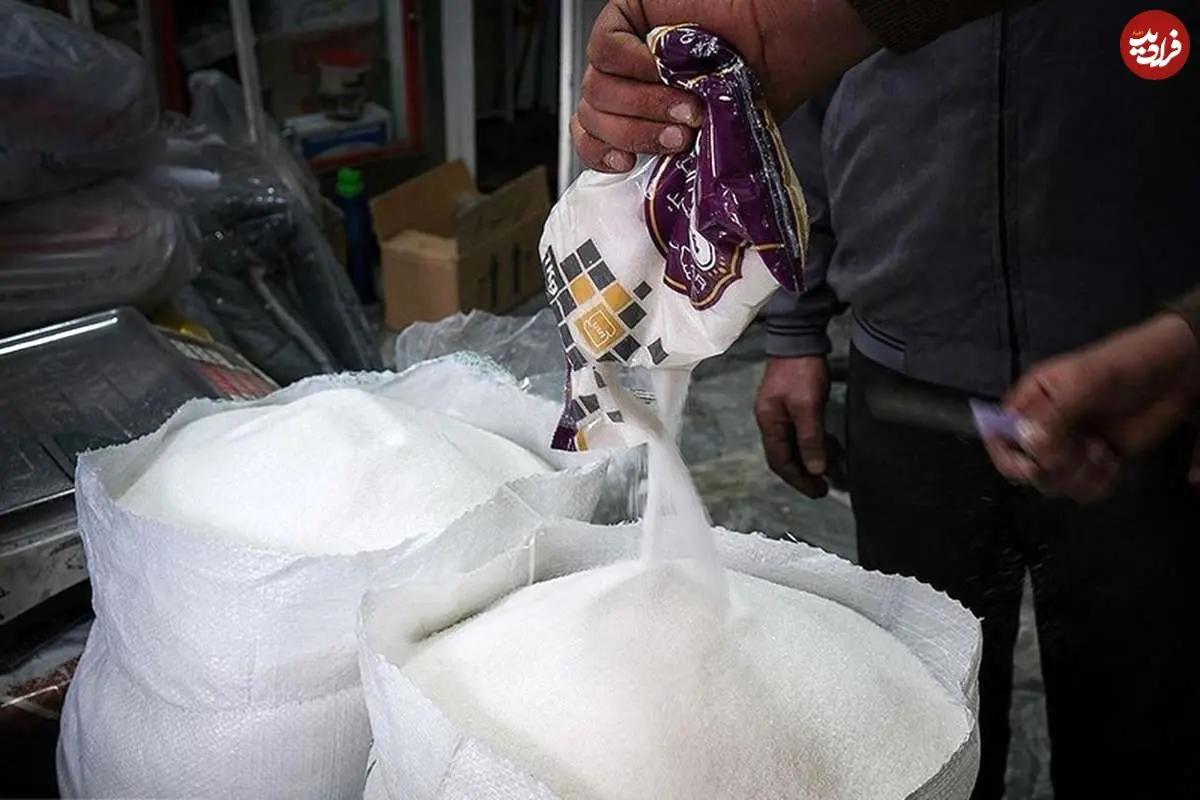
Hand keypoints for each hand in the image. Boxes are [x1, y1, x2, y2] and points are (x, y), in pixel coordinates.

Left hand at [573, 0, 877, 172]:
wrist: (785, 35)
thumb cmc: (763, 83)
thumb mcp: (723, 135)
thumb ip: (687, 156)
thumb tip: (669, 196)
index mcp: (642, 113)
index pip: (594, 138)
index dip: (601, 154)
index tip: (628, 164)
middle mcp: (628, 83)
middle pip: (594, 117)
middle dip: (636, 134)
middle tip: (681, 137)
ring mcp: (625, 50)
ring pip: (597, 90)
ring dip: (641, 106)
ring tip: (686, 107)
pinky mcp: (626, 17)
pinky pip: (605, 50)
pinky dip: (631, 64)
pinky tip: (662, 67)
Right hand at [755, 356, 831, 497]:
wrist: (799, 337)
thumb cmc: (801, 371)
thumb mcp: (807, 407)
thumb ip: (810, 439)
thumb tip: (814, 469)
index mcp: (769, 423)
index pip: (780, 461)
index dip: (798, 479)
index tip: (817, 490)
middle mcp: (771, 420)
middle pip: (785, 456)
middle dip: (804, 473)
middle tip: (824, 487)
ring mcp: (780, 412)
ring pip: (795, 445)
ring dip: (811, 459)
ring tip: (831, 471)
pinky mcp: (792, 404)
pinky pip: (802, 432)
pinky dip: (815, 443)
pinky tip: (830, 447)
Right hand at [985, 313, 1199, 501]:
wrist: (1175, 374)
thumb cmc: (1124, 366)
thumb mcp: (1085, 383)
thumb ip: (1053, 415)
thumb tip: (1027, 447)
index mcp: (1030, 402)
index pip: (998, 436)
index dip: (1008, 456)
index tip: (1032, 464)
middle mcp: (1043, 427)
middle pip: (1024, 468)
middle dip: (1053, 468)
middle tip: (1085, 451)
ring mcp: (1069, 448)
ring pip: (1053, 484)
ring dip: (1079, 478)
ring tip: (1104, 453)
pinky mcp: (1093, 464)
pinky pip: (1081, 491)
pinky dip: (1098, 485)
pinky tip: (1113, 463)